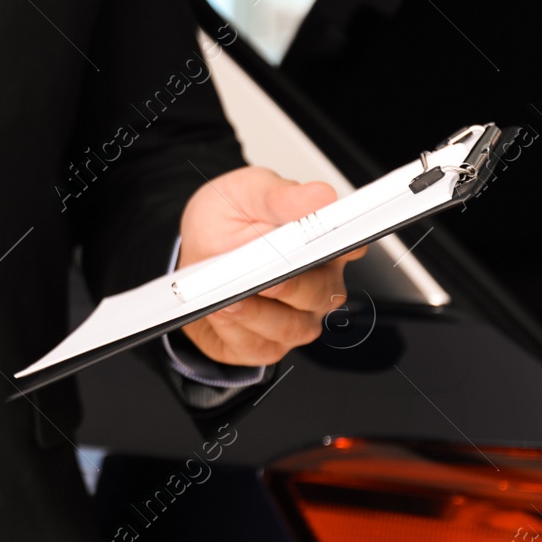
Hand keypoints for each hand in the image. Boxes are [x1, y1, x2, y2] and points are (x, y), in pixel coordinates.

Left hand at [177, 166, 365, 366]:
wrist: (193, 256)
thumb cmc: (226, 223)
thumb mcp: (244, 194)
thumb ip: (279, 195)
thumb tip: (320, 196)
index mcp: (322, 242)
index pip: (350, 248)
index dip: (340, 250)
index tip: (318, 246)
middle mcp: (318, 284)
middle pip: (321, 293)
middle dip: (289, 285)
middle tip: (262, 274)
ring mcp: (297, 317)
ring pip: (292, 327)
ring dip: (258, 313)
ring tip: (229, 297)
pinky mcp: (267, 343)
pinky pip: (258, 347)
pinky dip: (235, 331)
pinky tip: (218, 312)